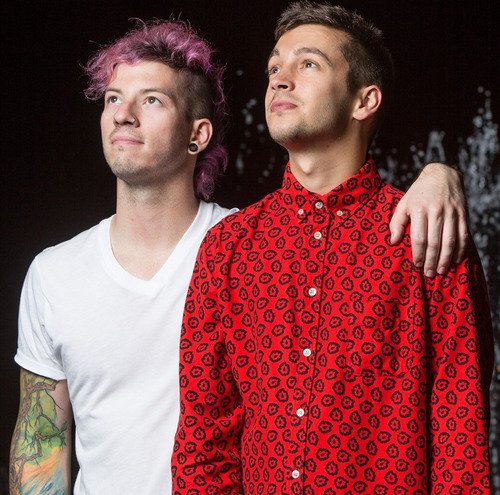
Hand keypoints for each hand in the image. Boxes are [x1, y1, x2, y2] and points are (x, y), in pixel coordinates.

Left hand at [389, 162, 467, 276]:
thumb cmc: (418, 193)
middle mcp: (436, 211)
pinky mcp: (463, 214)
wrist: (441, 175)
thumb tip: (392, 241)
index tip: (416, 265)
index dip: (418, 253)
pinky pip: (463, 235)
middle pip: (435, 242)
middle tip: (429, 274)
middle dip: (431, 260)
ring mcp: (452, 212)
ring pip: (450, 241)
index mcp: (419, 210)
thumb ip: (396, 223)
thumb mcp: (403, 204)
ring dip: (445, 258)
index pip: (419, 237)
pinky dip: (460, 249)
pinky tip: (456, 260)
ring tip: (441, 271)